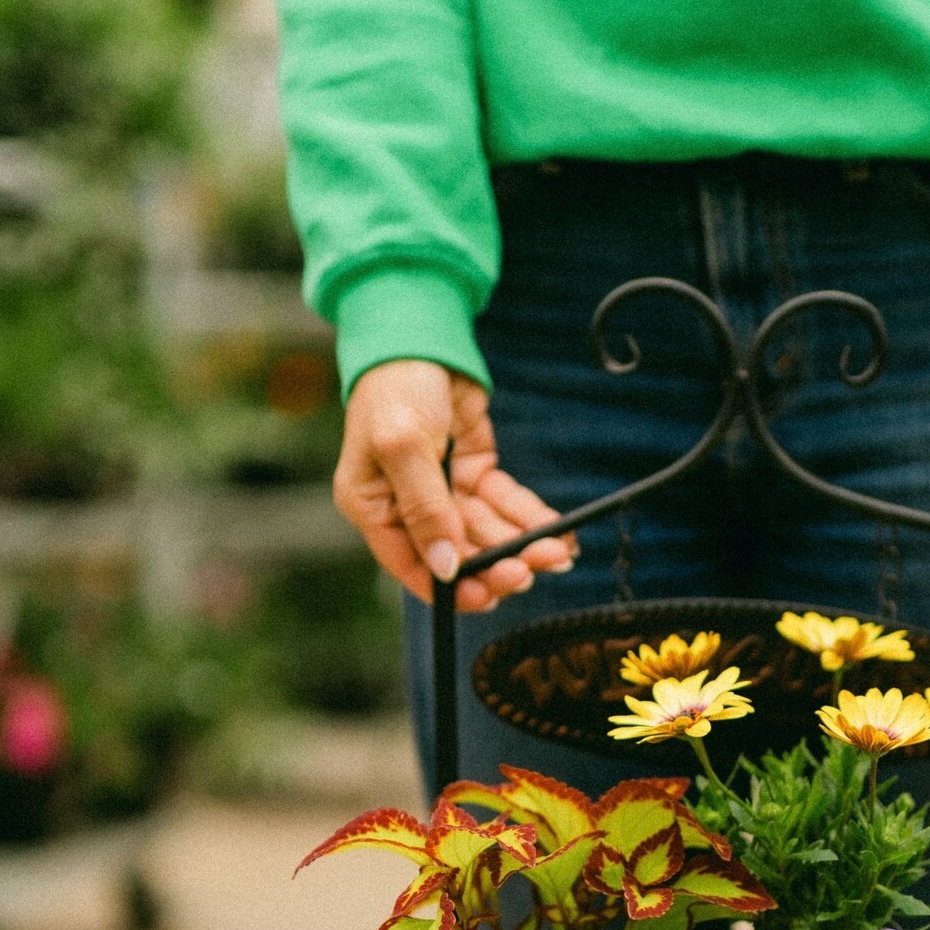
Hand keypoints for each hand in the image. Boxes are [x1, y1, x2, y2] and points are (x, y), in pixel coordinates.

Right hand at [335, 360, 575, 613]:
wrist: (420, 333)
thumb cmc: (396, 386)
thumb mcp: (403, 445)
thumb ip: (425, 508)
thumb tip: (445, 567)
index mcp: (372, 505)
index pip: (411, 564)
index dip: (450, 588)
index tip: (489, 596)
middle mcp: (406, 504)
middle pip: (455, 552)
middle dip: (495, 564)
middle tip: (531, 570)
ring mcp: (441, 489)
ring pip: (485, 531)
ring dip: (520, 544)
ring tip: (557, 554)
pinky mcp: (472, 470)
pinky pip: (503, 503)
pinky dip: (528, 518)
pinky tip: (556, 532)